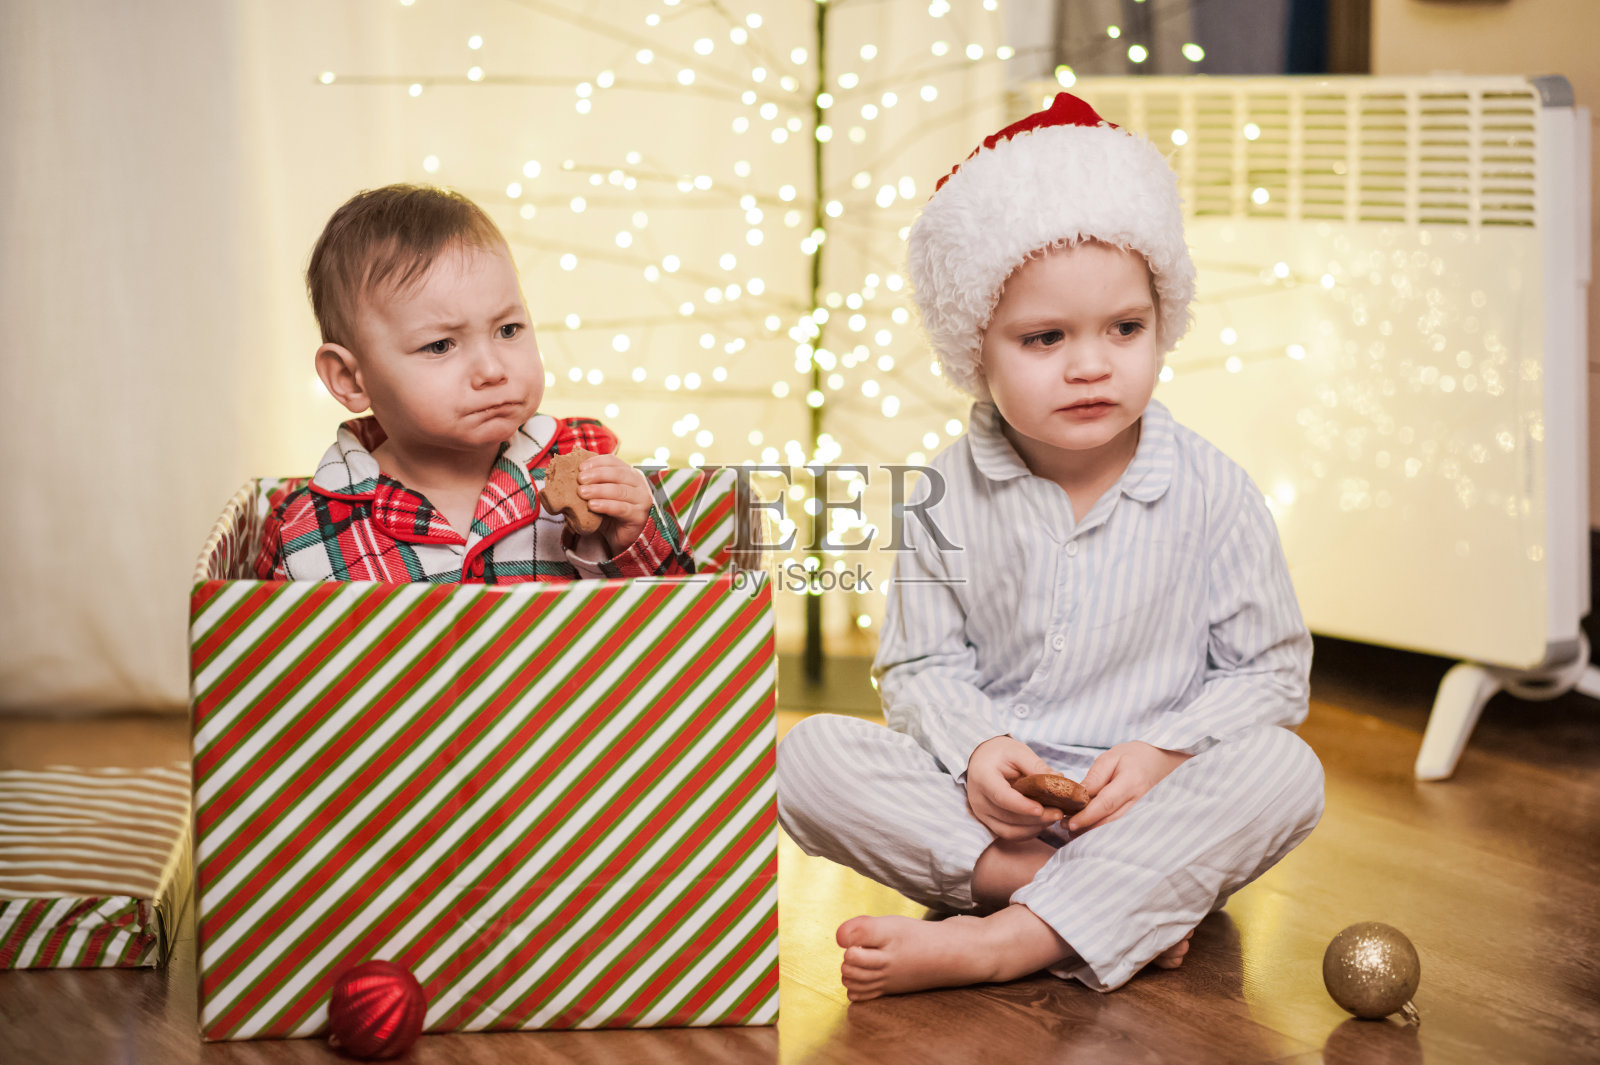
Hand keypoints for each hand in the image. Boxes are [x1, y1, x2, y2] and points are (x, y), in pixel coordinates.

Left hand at [577, 455, 652, 555]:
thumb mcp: (600, 495)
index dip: (596, 462)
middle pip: (618, 474)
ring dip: (599, 490)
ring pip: (619, 490)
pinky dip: (605, 505)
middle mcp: (639, 484)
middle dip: (597, 474)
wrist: (621, 537)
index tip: (580, 467)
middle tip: (580, 479)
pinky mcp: (638, 516)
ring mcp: (641, 500)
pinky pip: (621, 508)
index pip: (613, 462)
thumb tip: (569, 473)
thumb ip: (591, 483)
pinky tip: (592, 505)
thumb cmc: (609, 513)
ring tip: (582, 492)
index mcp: (629, 474)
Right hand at [965, 736, 1060, 839]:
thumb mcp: (1018, 752)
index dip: (1022, 806)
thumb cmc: (999, 753)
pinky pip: (1008, 834)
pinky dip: (1027, 831)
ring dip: (1033, 828)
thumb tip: (1059, 779)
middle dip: (1035, 819)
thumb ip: (1036, 766)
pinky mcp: (988, 822)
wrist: (981, 759)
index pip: (1002, 797)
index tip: (1042, 809)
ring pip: (1009, 831)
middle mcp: (978, 800)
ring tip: (1053, 817)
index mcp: (983, 778)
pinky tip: (1042, 822)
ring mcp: (981, 813)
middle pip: (1008, 817)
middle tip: (1059, 812)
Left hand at [1067, 741, 1191, 833]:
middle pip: (1109, 820)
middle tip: (1064, 826)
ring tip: (1072, 828)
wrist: (1163, 761)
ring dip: (1093, 829)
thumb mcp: (1112, 757)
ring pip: (1114, 826)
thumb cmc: (1135, 755)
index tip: (1070, 823)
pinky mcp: (1139, 814)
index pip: (1106, 803)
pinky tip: (1088, 825)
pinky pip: (1119, 824)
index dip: (1088, 816)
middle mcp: (1139, 800)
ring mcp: (1141, 810)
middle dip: (1086, 826)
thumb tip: (1078, 795)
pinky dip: (1103, 826)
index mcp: (1131, 782)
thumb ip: (1095, 777)